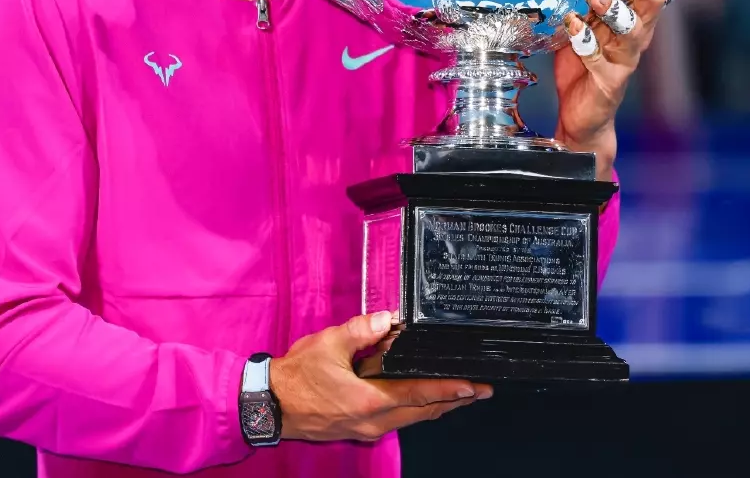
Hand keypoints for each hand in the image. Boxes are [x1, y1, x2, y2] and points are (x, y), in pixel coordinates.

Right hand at [268, 311, 492, 441]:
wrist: (270, 405)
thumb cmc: (297, 376)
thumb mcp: (328, 344)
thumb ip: (360, 330)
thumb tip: (389, 319)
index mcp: (370, 401)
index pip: (419, 394)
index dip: (449, 390)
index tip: (474, 387)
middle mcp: (374, 421)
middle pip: (422, 412)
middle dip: (452, 401)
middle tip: (479, 391)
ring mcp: (366, 428)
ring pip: (411, 419)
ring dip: (435, 406)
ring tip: (458, 394)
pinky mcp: (358, 428)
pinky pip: (396, 421)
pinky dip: (414, 409)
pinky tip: (419, 398)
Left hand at [553, 0, 687, 177]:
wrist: (583, 114)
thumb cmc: (586, 64)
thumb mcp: (590, 22)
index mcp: (638, 16)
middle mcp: (638, 35)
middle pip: (655, 3)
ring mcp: (626, 58)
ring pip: (632, 30)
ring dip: (613, 9)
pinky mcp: (609, 79)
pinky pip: (599, 57)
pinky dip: (585, 40)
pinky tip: (573, 25)